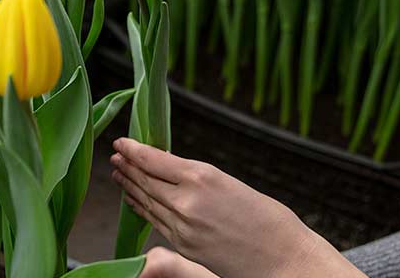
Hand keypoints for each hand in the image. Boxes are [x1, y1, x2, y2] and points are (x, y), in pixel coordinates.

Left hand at [111, 138, 364, 277]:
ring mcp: (183, 226)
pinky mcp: (184, 246)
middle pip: (146, 179)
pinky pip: (155, 222)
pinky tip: (133, 200)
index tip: (121, 142)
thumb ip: (199, 180)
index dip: (133, 150)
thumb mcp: (230, 185)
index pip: (154, 160)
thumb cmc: (268, 219)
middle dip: (128, 166)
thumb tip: (173, 172)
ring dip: (130, 186)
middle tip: (115, 155)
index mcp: (202, 177)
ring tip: (118, 173)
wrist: (284, 258)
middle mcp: (187, 200)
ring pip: (147, 201)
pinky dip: (141, 208)